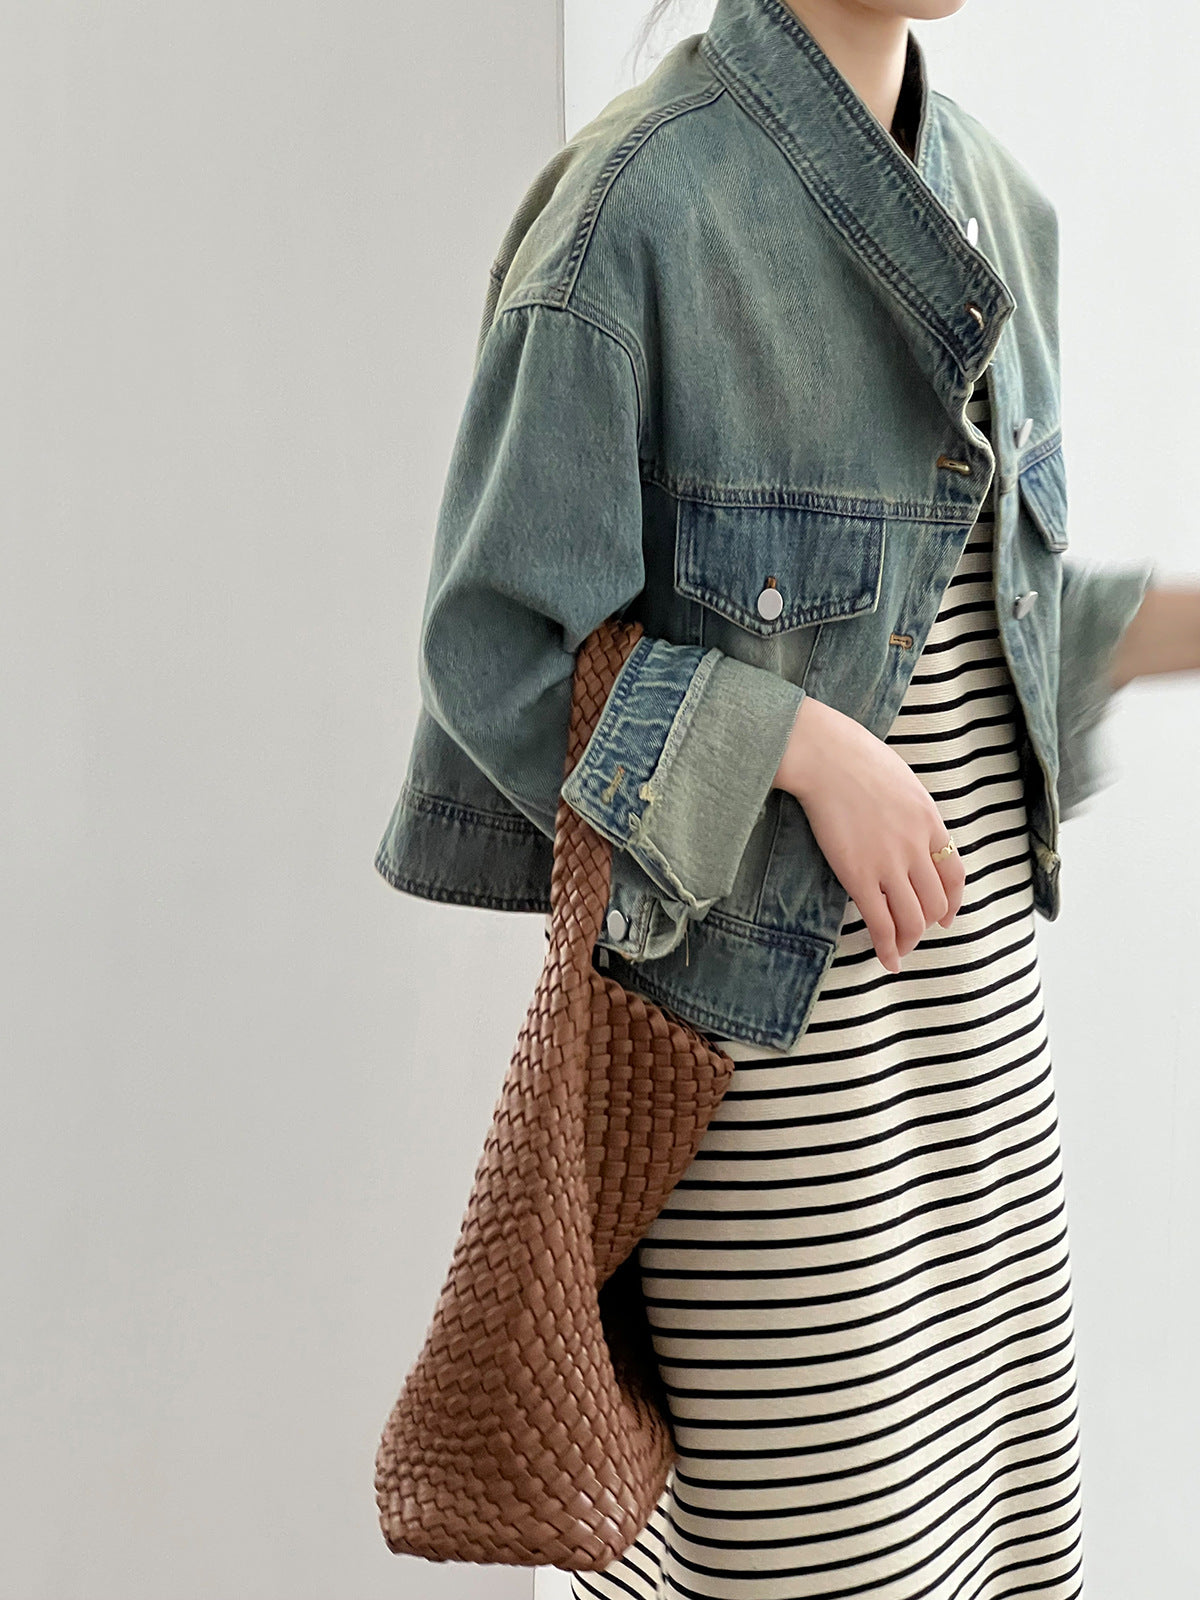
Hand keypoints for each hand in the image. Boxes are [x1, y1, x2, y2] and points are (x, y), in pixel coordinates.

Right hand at [773, 694, 964, 973]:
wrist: (825, 757)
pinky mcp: (858, 875)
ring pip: (912, 918)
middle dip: (928, 924)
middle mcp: (916, 847)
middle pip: (934, 901)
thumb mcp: (901, 781)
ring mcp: (889, 863)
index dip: (952, 902)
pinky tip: (886, 959)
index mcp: (930, 821)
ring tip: (899, 951)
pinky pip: (880, 921)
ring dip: (908, 941)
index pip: (954, 873)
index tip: (946, 916)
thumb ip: (910, 810)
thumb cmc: (854, 757)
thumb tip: (906, 827)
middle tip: (914, 934)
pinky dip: (887, 946)